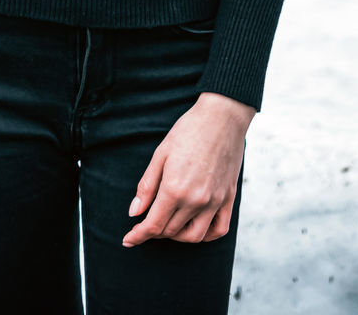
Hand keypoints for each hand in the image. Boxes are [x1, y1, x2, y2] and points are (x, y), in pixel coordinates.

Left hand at [122, 92, 254, 246]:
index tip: (128, 239)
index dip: (138, 235)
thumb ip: (147, 186)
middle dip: (154, 232)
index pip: (153, 225)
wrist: (222, 116)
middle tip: (146, 223)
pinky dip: (206, 235)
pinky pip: (219, 229)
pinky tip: (194, 227)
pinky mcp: (228, 198)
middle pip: (171, 231)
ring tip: (168, 225)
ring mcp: (214, 201)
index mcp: (174, 189)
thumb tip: (134, 212)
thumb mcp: (161, 154)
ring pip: (194, 236)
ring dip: (177, 237)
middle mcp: (195, 200)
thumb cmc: (189, 130)